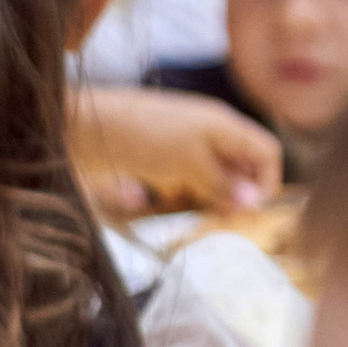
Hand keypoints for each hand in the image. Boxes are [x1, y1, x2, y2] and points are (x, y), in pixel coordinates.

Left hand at [71, 85, 282, 216]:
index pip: (265, 150)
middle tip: (225, 222)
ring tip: (200, 215)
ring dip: (209, 195)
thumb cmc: (141, 138)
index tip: (251, 212)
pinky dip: (181, 191)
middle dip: (238, 193)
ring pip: (210, 173)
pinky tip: (164, 199)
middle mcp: (206, 132)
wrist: (80, 125)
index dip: (267, 181)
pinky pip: (181, 177)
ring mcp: (179, 143)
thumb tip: (256, 204)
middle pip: (239, 164)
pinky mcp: (154, 156)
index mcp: (223, 124)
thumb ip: (222, 183)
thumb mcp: (189, 164)